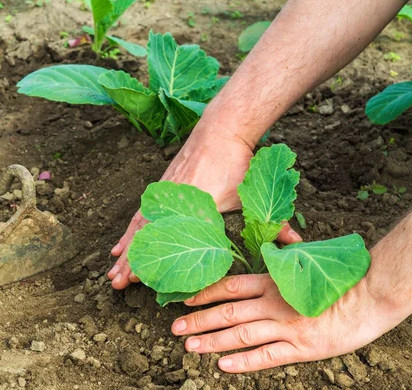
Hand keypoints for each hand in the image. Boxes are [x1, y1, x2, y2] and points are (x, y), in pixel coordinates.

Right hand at [107, 124, 302, 288]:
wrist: (220, 127)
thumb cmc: (237, 163)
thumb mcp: (252, 197)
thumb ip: (275, 224)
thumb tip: (299, 243)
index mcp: (194, 212)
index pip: (169, 245)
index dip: (152, 265)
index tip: (138, 285)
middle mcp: (173, 206)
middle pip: (146, 240)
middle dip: (131, 265)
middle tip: (117, 285)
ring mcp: (163, 196)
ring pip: (138, 229)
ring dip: (125, 252)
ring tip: (113, 271)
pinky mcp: (161, 188)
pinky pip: (139, 215)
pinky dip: (129, 231)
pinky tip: (120, 242)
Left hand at [170, 272, 402, 372]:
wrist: (372, 294)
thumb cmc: (340, 274)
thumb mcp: (308, 259)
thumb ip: (287, 255)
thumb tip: (276, 242)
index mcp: (275, 280)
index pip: (230, 285)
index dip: (205, 293)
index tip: (185, 299)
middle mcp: (274, 303)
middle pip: (228, 311)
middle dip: (199, 320)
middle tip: (175, 328)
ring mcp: (287, 326)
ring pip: (241, 335)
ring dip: (213, 341)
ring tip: (190, 346)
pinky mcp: (302, 348)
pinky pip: (267, 356)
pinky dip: (243, 361)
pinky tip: (223, 365)